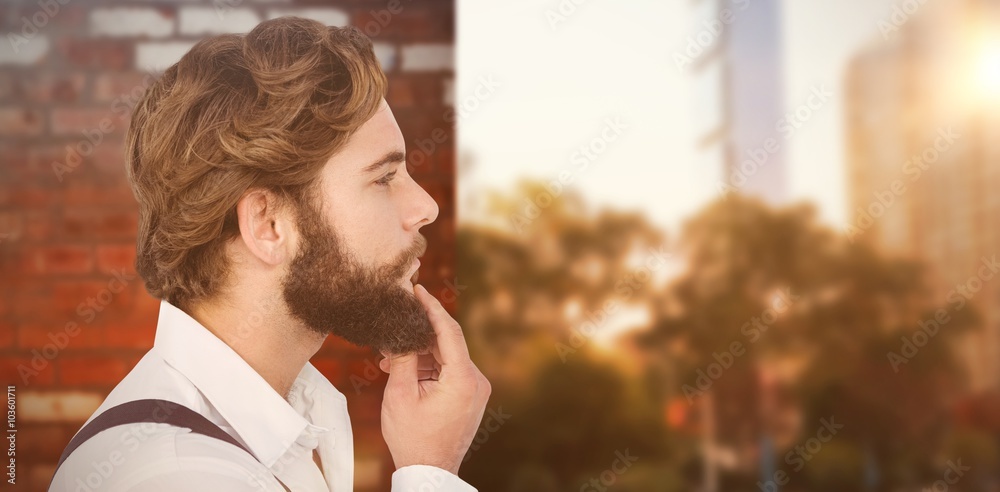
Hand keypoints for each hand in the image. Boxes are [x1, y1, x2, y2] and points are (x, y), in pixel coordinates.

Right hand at [380, 284, 490, 474]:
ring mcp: (476, 389)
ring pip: (446, 357)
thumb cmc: (413, 438)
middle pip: (447, 343)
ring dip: (420, 354)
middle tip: (392, 329)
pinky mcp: (470, 396)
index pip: (449, 331)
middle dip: (418, 335)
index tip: (418, 289)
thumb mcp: (400, 395)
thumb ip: (402, 358)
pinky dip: (428, 367)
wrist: (429, 471)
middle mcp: (476, 380)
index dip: (432, 308)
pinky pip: (449, 371)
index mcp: (463, 378)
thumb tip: (401, 331)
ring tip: (389, 359)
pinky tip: (404, 370)